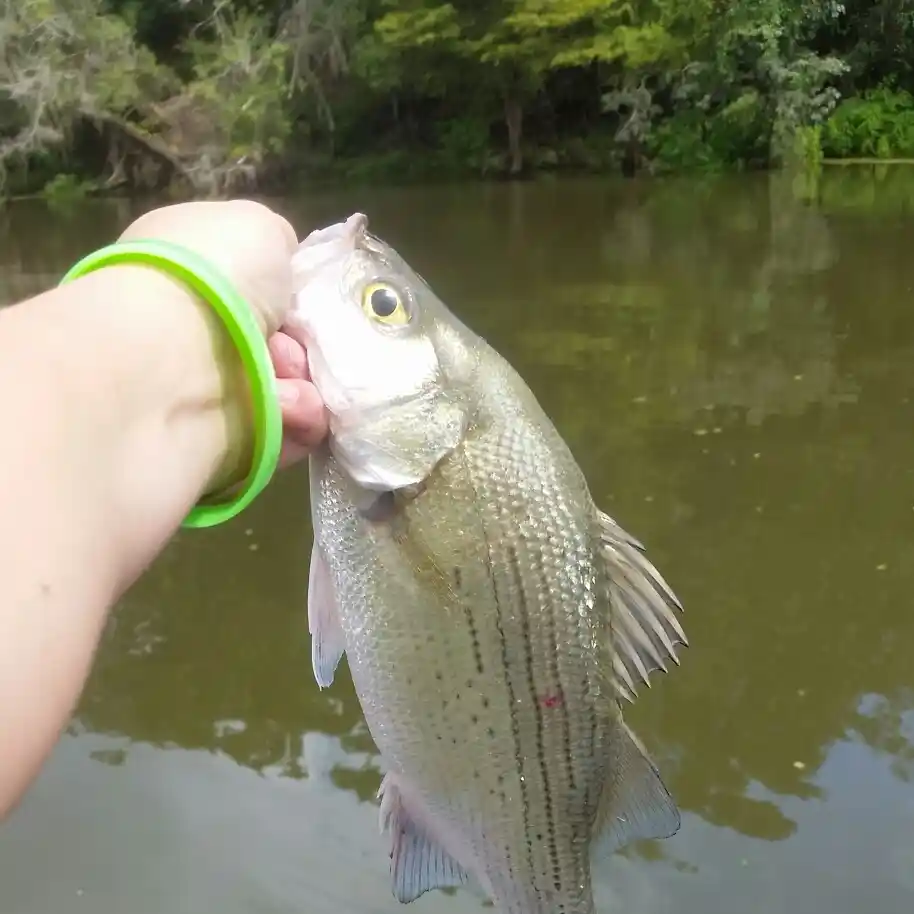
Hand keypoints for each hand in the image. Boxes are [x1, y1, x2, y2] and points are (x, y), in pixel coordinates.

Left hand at [118, 200, 327, 467]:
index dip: (289, 292)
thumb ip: (276, 246)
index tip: (301, 299)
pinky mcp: (228, 442)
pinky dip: (298, 418)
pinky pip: (292, 430)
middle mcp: (194, 330)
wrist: (174, 363)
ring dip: (302, 380)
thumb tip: (276, 266)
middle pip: (283, 341)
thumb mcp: (257, 226)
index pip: (254, 287)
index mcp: (189, 272)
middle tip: (292, 342)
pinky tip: (283, 407)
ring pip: (294, 387)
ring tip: (284, 378)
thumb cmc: (213, 278)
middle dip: (303, 342)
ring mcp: (207, 390)